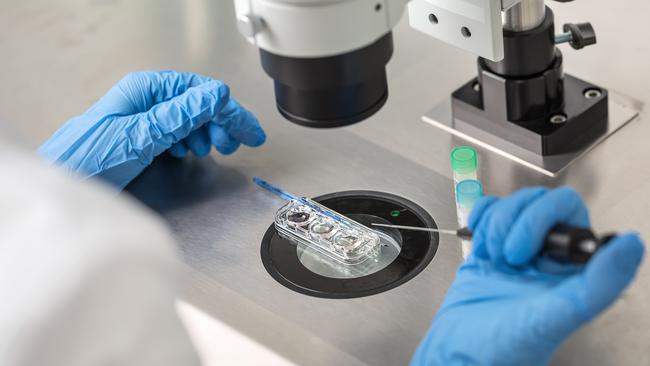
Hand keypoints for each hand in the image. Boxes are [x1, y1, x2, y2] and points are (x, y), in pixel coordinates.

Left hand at [37, 70, 265, 187]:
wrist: (62, 184)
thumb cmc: (90, 161)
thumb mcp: (141, 136)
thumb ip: (180, 115)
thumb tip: (217, 95)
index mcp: (146, 91)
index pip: (200, 92)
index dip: (229, 110)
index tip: (248, 130)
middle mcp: (145, 100)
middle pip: (197, 104)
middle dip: (221, 122)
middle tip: (238, 143)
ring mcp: (143, 118)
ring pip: (188, 119)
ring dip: (207, 133)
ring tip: (216, 149)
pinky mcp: (140, 138)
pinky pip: (175, 133)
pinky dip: (189, 142)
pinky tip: (191, 151)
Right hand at [411, 187, 643, 365]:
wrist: (457, 353)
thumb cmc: (503, 349)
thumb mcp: (552, 319)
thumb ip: (596, 286)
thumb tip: (632, 246)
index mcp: (572, 271)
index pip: (571, 213)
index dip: (546, 219)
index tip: (532, 251)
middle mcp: (548, 258)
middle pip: (541, 201)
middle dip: (516, 222)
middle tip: (509, 256)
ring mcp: (517, 250)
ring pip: (512, 204)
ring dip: (495, 226)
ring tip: (492, 257)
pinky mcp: (489, 248)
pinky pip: (488, 211)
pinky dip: (480, 219)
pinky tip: (480, 245)